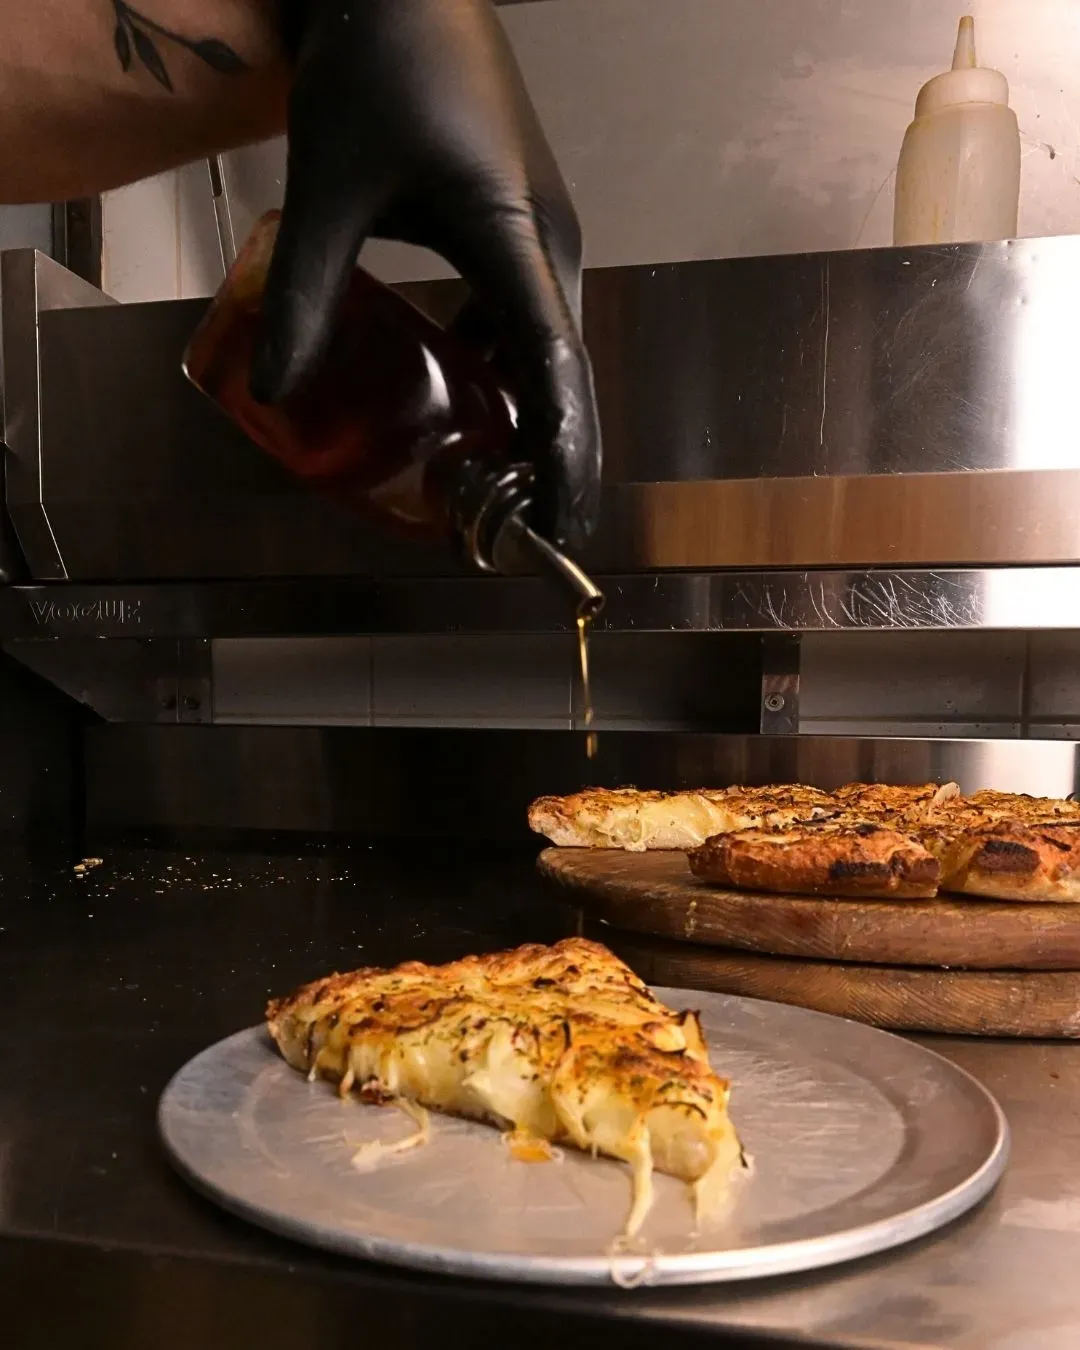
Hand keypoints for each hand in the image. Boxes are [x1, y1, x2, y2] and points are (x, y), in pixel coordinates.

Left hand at [251, 0, 600, 549]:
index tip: (560, 523)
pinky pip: (519, 317)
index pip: (556, 371)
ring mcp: (540, 235)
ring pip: (543, 349)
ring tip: (481, 478)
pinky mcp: (517, 226)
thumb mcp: (327, 190)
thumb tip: (277, 393)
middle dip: (545, 456)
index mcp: (516, 241)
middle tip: (511, 525)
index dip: (563, 455)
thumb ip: (306, 294)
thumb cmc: (377, 68)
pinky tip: (448, 391)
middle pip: (560, 374)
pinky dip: (494, 368)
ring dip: (519, 414)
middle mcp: (548, 246)